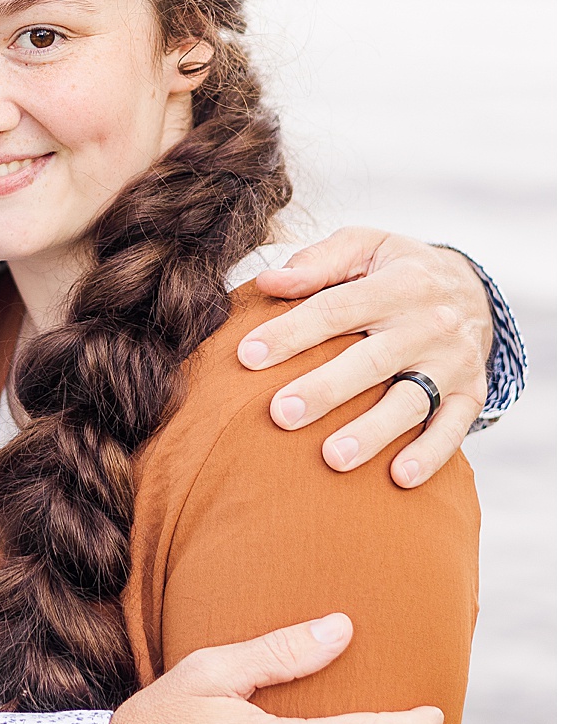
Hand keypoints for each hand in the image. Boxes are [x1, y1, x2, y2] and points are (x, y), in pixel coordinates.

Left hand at [238, 229, 491, 487]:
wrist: (475, 290)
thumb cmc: (397, 269)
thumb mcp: (365, 246)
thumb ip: (318, 262)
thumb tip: (268, 281)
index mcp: (398, 283)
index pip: (335, 309)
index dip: (290, 332)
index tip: (247, 356)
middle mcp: (429, 324)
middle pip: (373, 360)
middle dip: (326, 389)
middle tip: (281, 415)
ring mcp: (453, 362)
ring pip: (411, 401)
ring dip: (372, 432)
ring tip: (332, 458)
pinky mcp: (471, 393)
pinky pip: (452, 428)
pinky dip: (429, 455)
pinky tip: (398, 478)